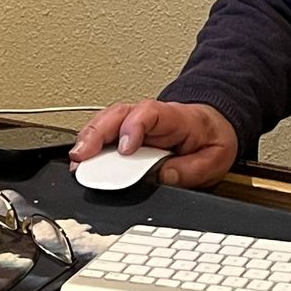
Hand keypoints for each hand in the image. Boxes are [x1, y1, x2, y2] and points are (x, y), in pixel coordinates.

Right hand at [68, 99, 237, 187]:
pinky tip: (81, 160)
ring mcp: (136, 122)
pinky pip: (105, 133)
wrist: (213, 127)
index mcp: (176, 117)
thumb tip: (163, 177)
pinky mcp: (126, 133)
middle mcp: (151, 116)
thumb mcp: (215, 158)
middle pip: (118, 114)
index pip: (149, 113)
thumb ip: (191, 170)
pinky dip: (90, 145)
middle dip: (97, 133)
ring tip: (76, 161)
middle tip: (83, 155)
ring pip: (106, 121)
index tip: (125, 150)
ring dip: (88, 139)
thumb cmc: (211, 139)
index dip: (133, 128)